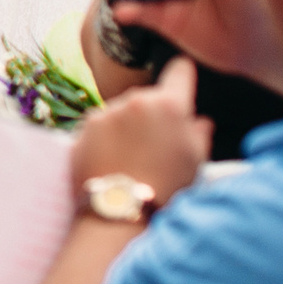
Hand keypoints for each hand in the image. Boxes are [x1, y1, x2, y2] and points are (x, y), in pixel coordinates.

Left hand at [68, 57, 209, 208]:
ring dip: (127, 126)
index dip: (183, 72)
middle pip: (146, 97)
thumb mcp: (196, 163)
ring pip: (121, 112)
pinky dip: (106, 139)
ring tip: (134, 160)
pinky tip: (114, 162)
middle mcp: (133, 100)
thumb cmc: (168, 189)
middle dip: (152, 113)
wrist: (120, 212)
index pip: (179, 71)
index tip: (182, 72)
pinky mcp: (82, 128)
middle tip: (158, 143)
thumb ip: (199, 134)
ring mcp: (104, 112)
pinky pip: (99, 128)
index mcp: (167, 104)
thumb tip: (200, 120)